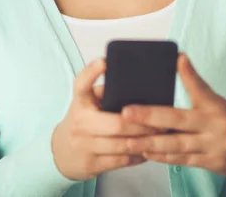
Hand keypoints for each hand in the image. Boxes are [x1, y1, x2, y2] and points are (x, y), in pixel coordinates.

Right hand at [51, 58, 164, 180]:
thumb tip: (137, 84)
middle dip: (143, 124)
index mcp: (80, 102)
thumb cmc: (83, 122)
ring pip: (123, 145)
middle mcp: (80, 122)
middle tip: (162, 121)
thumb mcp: (87, 103)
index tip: (104, 61)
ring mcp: (84, 145)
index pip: (81, 84)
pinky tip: (149, 150)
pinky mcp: (91, 164)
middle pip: (117, 123)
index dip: (92, 72)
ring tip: (162, 136)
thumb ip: (105, 93)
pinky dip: (138, 155)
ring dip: (145, 141)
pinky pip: (122, 160)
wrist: (62, 152)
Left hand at [119, 53, 225, 176]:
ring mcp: (212, 146)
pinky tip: (145, 152)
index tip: (176, 59)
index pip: (199, 86)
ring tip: (128, 139)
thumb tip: (178, 57)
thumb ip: (194, 83)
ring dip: (150, 142)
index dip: (187, 74)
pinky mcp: (211, 164)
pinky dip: (163, 157)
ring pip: (176, 145)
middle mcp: (213, 126)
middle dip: (149, 116)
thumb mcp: (214, 98)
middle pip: (178, 120)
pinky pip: (182, 161)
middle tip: (126, 113)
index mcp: (213, 105)